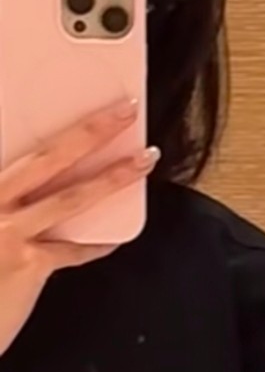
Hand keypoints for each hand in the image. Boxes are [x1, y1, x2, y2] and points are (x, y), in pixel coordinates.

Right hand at [0, 102, 157, 357]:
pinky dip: (95, 244)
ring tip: (144, 159)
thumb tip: (32, 185)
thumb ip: (10, 200)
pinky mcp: (26, 264)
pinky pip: (72, 249)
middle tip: (125, 109)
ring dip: (113, 176)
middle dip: (91, 130)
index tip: (89, 107)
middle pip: (47, 156)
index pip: (21, 149)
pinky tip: (113, 238)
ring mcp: (5, 232)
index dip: (61, 126)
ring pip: (71, 197)